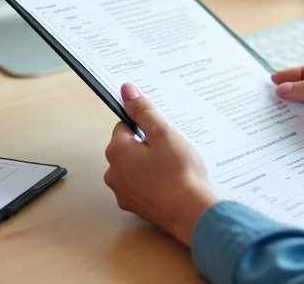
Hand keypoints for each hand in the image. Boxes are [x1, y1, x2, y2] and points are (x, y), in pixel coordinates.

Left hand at [104, 84, 219, 246]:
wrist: (190, 212)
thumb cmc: (179, 173)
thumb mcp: (163, 132)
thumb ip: (143, 110)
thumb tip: (126, 90)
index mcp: (117, 151)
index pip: (125, 125)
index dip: (146, 127)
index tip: (162, 135)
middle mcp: (113, 172)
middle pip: (129, 148)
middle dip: (148, 147)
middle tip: (171, 152)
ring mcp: (122, 192)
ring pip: (134, 168)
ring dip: (149, 166)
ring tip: (172, 170)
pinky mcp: (134, 206)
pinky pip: (141, 186)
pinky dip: (153, 184)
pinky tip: (170, 185)